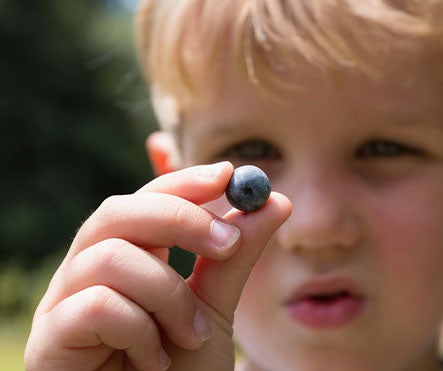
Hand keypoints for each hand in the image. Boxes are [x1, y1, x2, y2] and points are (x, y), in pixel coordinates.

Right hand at [25, 162, 291, 369]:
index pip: (145, 200)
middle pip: (118, 212)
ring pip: (111, 258)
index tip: (229, 175)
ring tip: (189, 336)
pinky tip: (153, 361)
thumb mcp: (215, 312)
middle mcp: (86, 273)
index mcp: (125, 258)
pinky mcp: (50, 339)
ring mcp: (63, 304)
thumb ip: (236, 260)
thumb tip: (276, 201)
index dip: (184, 183)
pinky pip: (98, 306)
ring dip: (167, 296)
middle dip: (180, 219)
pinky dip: (140, 331)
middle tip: (228, 243)